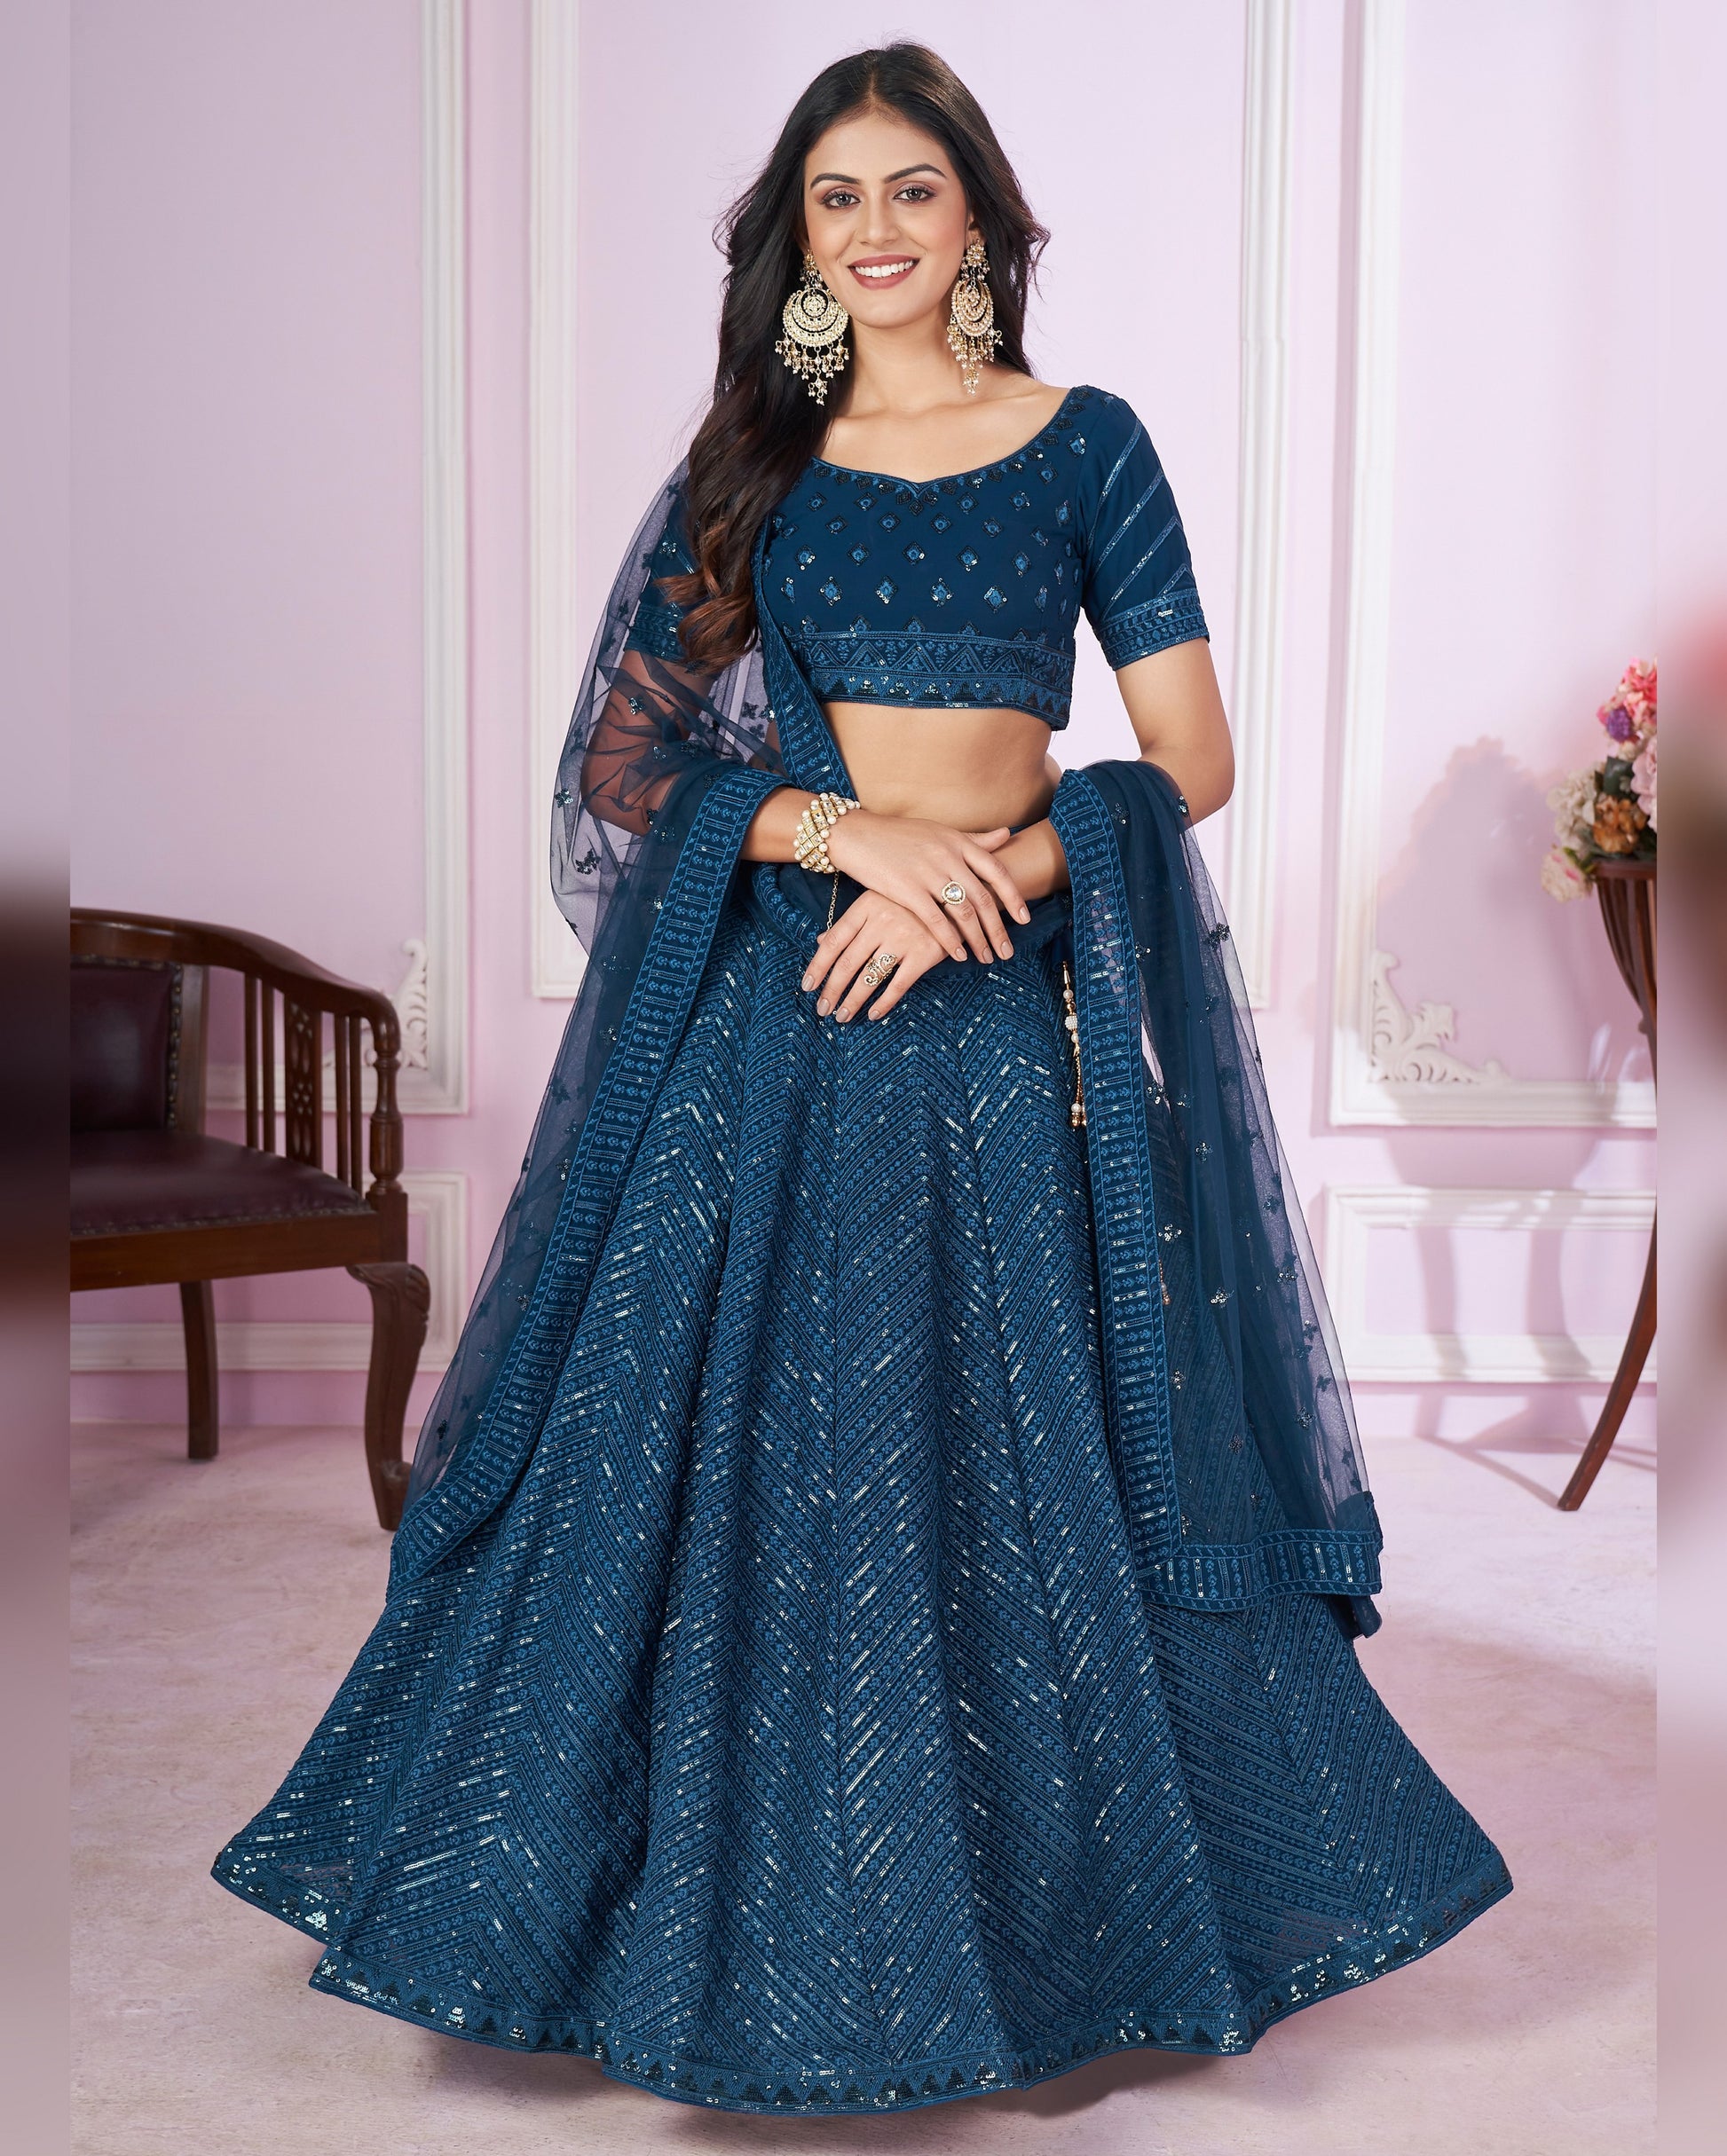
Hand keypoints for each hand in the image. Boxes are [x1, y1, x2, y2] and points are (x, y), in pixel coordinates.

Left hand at [801, 892, 951, 1021]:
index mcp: (866, 907)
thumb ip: (851, 922)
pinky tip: (873, 1015)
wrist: (958, 896)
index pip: (834, 942)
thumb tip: (821, 940)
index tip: (808, 986)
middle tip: (822, 1010)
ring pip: (869, 977)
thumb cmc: (912, 900)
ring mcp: (904, 938)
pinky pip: (898, 985)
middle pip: (848, 963)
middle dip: (832, 990)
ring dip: (853, 1001)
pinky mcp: (924, 954)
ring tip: (843, 1016)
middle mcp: (882, 922)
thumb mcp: (878, 900)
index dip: (818, 966)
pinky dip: (883, 1003)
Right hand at [824, 810, 1030, 963]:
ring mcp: (928, 873)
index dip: (1013, 897)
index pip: (996, 871)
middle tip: (1007, 951)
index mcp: (958, 842)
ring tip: (985, 958)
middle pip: (982, 899)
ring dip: (978, 939)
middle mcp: (947, 856)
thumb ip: (974, 839)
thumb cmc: (899, 835)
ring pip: (963, 913)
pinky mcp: (907, 890)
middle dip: (998, 929)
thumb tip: (1006, 834)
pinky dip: (950, 941)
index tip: (1024, 919)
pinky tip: (959, 955)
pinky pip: (936, 920)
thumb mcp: (940, 832)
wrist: (858, 835)